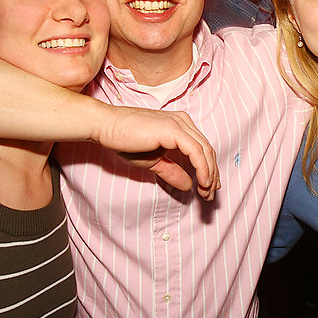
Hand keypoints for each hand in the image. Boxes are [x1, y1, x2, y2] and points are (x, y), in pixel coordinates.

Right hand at [95, 107, 219, 199]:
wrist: (106, 127)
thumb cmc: (125, 141)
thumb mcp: (153, 162)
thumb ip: (172, 171)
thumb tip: (189, 186)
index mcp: (180, 126)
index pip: (201, 149)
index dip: (208, 170)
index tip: (207, 188)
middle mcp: (183, 122)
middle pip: (207, 150)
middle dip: (212, 175)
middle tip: (210, 195)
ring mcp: (179, 124)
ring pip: (205, 151)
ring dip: (209, 174)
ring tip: (207, 192)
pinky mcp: (174, 130)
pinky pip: (196, 151)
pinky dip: (202, 168)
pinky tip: (202, 182)